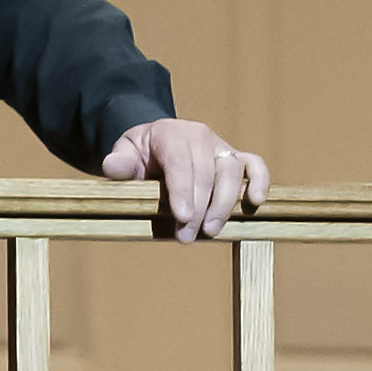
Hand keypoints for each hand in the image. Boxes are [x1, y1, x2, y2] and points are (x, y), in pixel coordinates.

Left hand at [102, 119, 270, 242]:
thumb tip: (112, 166)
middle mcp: (200, 135)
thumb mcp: (124, 155)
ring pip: (232, 171)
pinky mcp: (235, 157)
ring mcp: (220, 145)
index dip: (182, 189)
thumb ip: (120, 163)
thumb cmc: (140, 154)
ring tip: (210, 231)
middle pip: (207, 171)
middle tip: (186, 237)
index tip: (181, 217)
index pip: (180, 161)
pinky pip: (254, 165)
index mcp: (170, 133)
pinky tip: (254, 204)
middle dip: (198, 207)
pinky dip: (259, 181)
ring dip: (224, 204)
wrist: (156, 144)